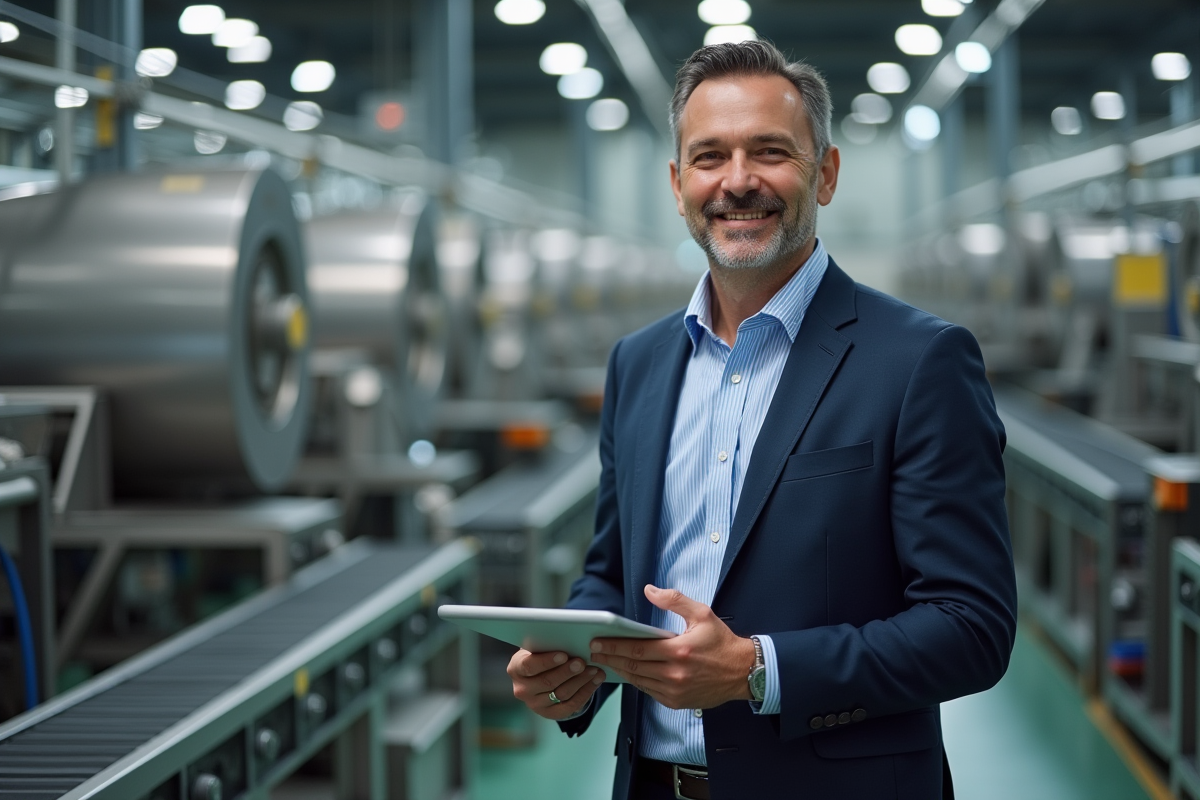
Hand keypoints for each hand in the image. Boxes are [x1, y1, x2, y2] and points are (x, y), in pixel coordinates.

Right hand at [507, 648, 606, 719]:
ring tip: (594, 670)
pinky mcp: (550, 713)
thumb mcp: (537, 647)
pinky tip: (595, 681)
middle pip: (547, 681)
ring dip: (580, 681)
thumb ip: (546, 644)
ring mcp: (535, 704)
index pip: (529, 666)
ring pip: (561, 694)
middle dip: (567, 671)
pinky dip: (585, 692)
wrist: (539, 675)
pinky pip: (570, 705)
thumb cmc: (540, 655)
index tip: (564, 654)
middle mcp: (522, 689)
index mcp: (516, 669)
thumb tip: (567, 638)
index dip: (547, 661)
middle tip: (582, 662)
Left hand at [589, 585, 755, 709]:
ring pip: (638, 680)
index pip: (637, 648)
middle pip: (633, 666)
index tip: (597, 642)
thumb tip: (649, 590)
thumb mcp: (702, 613)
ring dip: (620, 671)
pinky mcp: (677, 702)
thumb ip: (674, 600)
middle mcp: (675, 674)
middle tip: (593, 652)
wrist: (743, 672)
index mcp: (679, 650)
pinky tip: (628, 672)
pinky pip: (649, 692)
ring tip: (605, 662)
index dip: (614, 646)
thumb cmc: (722, 642)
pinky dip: (637, 681)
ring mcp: (675, 691)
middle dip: (610, 658)